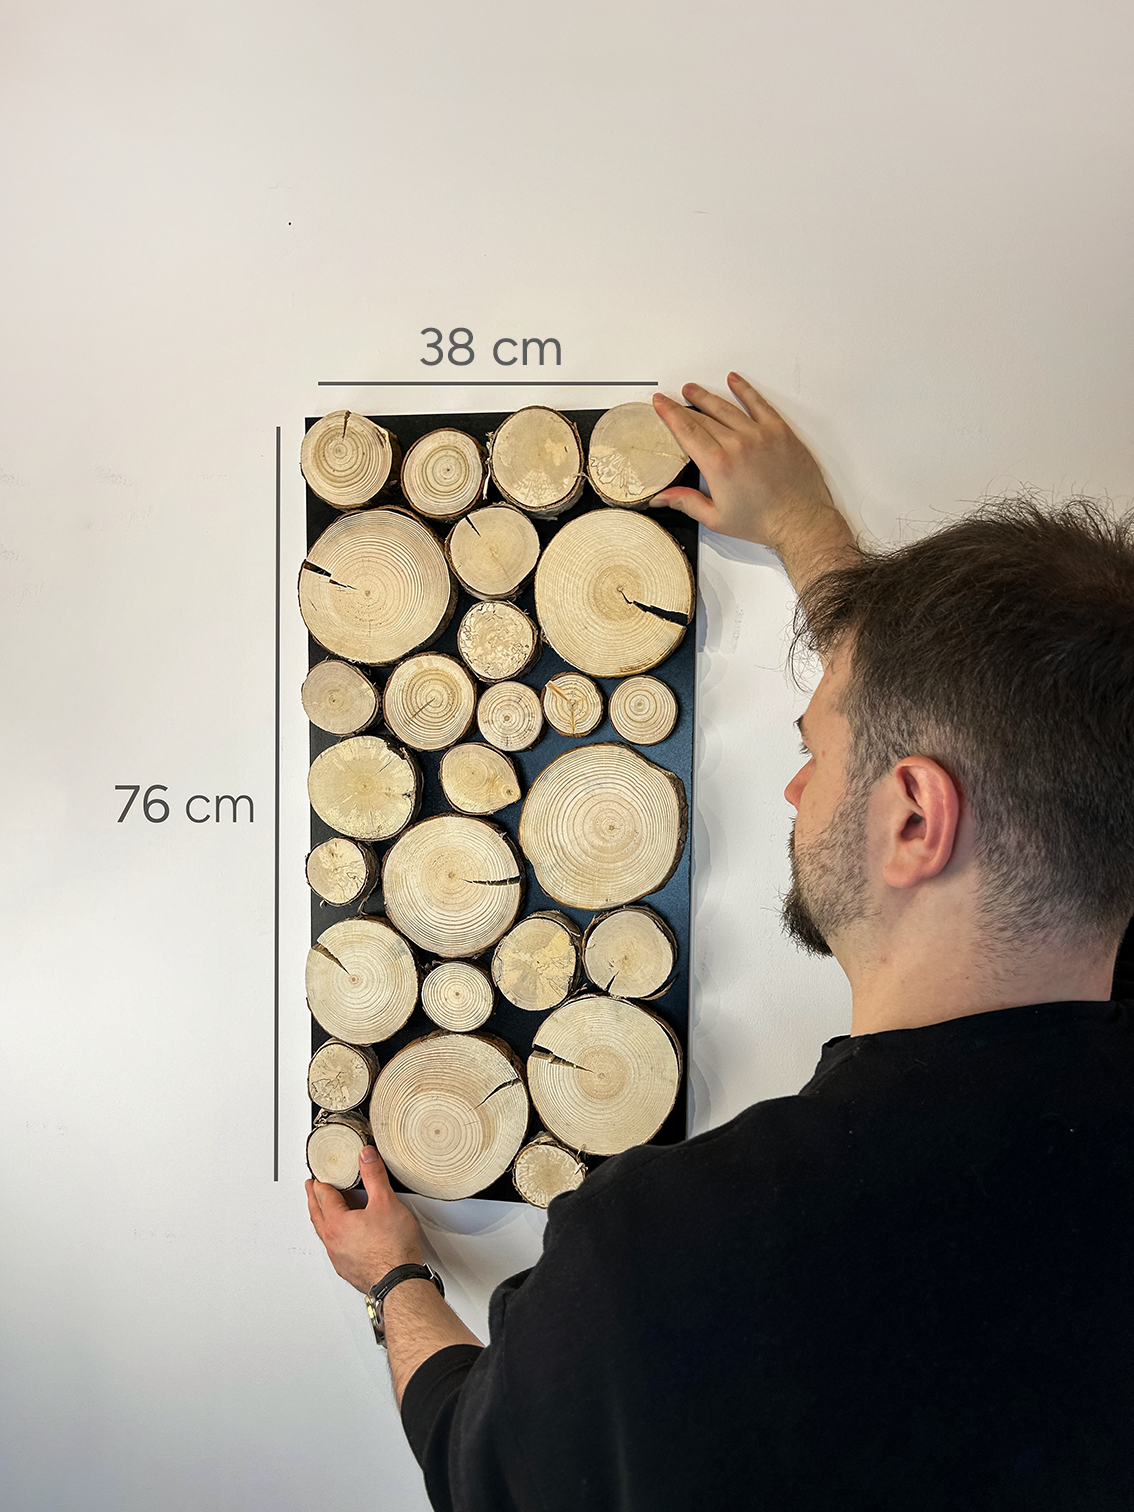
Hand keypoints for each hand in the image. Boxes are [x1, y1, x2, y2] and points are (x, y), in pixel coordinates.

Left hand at [306, 1146, 422, 1293]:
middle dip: (313, 1200)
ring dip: (322, 1219)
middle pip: (317, 1215)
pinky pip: (335, 1249)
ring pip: (324, 1234)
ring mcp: (339, 1258)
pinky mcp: (348, 1270)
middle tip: (311, 1189)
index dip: (321, 1183)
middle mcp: (333, 1241)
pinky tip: (344, 1238)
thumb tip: (366, 1156)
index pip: (323, 1196)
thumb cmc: (392, 1248)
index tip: (318, 1176)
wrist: (399, 1281)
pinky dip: (334, 1237)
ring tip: (325, 1212)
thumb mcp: (386, 1202)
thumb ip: (374, 1176)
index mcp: (337, 1223)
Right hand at [651, 374, 854, 587]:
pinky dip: (744, 389)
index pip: (687, 430)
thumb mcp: (716, 518)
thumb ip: (686, 502)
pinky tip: (734, 380)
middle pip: (703, 416)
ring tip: (693, 389)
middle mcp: (737, 444)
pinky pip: (758, 403)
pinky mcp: (779, 430)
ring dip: (707, 396)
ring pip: (726, 406)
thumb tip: (661, 498)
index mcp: (718, 464)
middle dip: (683, 405)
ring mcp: (759, 434)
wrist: (799, 520)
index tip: (660, 403)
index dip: (670, 414)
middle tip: (672, 398)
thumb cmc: (762, 521)